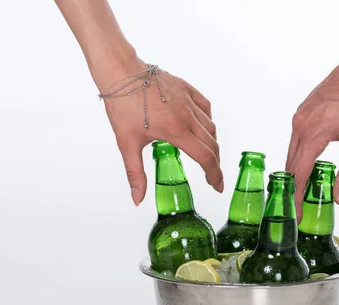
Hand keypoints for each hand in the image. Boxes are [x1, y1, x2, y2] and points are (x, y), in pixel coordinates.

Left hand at [100, 58, 222, 205]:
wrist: (121, 72)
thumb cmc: (122, 105)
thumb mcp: (127, 144)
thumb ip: (136, 174)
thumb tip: (137, 198)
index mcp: (176, 131)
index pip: (205, 158)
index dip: (214, 175)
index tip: (217, 186)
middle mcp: (187, 116)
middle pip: (212, 145)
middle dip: (215, 163)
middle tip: (212, 176)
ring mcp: (188, 101)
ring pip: (210, 127)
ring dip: (212, 144)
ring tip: (207, 155)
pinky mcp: (186, 89)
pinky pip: (205, 108)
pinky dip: (208, 120)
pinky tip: (202, 127)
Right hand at [286, 59, 338, 219]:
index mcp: (312, 134)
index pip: (299, 174)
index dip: (296, 198)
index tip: (296, 214)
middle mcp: (300, 125)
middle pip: (291, 165)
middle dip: (294, 188)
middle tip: (299, 206)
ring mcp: (299, 116)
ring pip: (292, 151)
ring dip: (297, 170)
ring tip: (304, 188)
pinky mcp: (304, 110)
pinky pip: (296, 138)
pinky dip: (300, 153)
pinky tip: (311, 161)